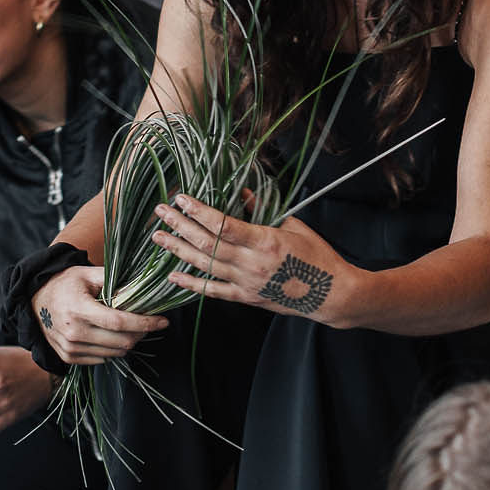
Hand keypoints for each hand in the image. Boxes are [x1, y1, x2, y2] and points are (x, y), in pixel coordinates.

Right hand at [34, 265, 164, 366]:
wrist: (35, 302)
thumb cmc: (64, 284)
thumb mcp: (86, 274)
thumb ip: (113, 280)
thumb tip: (141, 289)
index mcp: (79, 309)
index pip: (120, 322)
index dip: (145, 323)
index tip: (163, 321)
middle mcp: (74, 332)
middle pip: (121, 342)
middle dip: (141, 333)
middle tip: (147, 322)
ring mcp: (70, 348)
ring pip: (115, 353)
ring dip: (128, 342)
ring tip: (129, 328)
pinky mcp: (69, 358)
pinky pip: (102, 359)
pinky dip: (113, 349)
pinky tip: (110, 335)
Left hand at [151, 197, 352, 323]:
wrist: (331, 294)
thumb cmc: (317, 256)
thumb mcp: (293, 225)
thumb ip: (263, 210)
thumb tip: (242, 192)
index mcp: (265, 241)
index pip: (223, 225)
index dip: (199, 211)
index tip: (182, 198)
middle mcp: (251, 264)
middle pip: (207, 244)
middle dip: (181, 226)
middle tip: (161, 212)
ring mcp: (247, 283)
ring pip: (204, 266)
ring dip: (179, 250)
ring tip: (158, 237)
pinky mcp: (246, 298)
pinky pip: (213, 291)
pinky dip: (191, 284)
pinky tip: (173, 275)